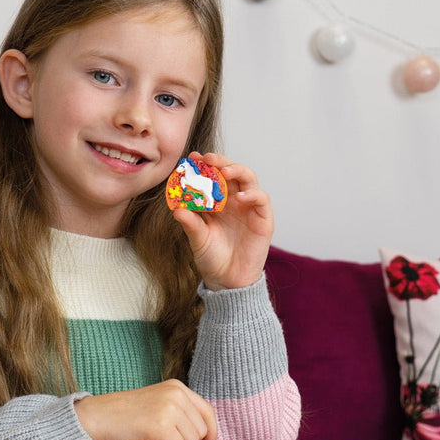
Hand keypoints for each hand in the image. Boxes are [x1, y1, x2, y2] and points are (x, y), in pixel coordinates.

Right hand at [73, 379, 216, 439]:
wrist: (93, 417)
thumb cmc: (122, 417)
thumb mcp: (155, 405)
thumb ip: (178, 415)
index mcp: (176, 387)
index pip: (207, 411)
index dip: (211, 432)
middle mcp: (176, 394)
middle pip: (200, 430)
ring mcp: (169, 408)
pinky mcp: (160, 426)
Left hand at [171, 151, 273, 290]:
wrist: (227, 280)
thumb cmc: (211, 257)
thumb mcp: (197, 239)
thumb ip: (190, 223)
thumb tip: (177, 209)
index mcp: (216, 200)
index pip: (211, 176)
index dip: (203, 165)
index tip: (191, 158)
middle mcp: (233, 199)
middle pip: (230, 170)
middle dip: (220, 161)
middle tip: (207, 158)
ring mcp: (249, 207)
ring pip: (248, 178)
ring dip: (237, 170)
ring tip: (224, 171)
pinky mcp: (263, 218)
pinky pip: (261, 199)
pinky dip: (252, 194)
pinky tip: (239, 197)